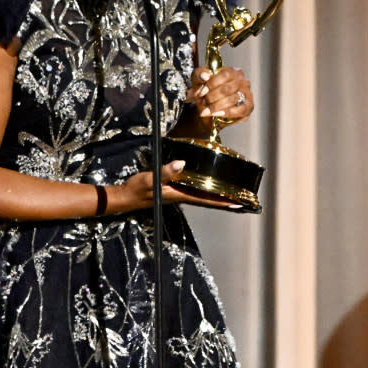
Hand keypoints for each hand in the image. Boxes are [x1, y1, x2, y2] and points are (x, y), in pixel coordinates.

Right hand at [113, 161, 240, 211]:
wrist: (126, 197)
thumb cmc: (137, 189)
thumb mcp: (150, 179)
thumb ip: (165, 172)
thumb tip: (182, 163)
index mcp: (179, 195)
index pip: (206, 200)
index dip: (222, 202)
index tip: (237, 204)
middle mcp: (181, 197)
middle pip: (207, 201)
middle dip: (224, 201)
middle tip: (241, 201)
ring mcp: (177, 195)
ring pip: (201, 197)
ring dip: (216, 198)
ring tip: (230, 196)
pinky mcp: (173, 191)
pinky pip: (194, 193)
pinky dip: (204, 192)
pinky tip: (207, 188)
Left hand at [188, 66, 253, 123]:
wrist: (206, 110)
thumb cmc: (204, 93)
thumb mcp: (198, 81)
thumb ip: (199, 74)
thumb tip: (205, 75)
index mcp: (233, 72)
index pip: (226, 75)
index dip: (212, 84)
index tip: (202, 92)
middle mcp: (243, 81)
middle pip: (228, 88)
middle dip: (212, 97)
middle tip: (204, 102)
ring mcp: (247, 95)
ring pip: (232, 99)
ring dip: (217, 106)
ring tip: (207, 110)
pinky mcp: (248, 108)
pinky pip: (240, 110)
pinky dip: (227, 113)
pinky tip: (217, 114)